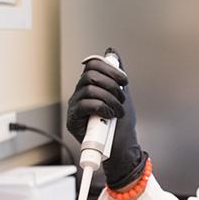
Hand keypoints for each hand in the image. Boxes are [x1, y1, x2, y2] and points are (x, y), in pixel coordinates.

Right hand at [66, 50, 148, 189]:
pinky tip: (110, 115)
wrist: (121, 147)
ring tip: (118, 111)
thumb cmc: (121, 124)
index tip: (124, 80)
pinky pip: (86, 105)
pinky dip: (103, 108)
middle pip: (91, 74)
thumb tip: (112, 52)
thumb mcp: (123, 94)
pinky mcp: (74, 120)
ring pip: (90, 89)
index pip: (93, 65)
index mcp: (91, 85)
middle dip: (112, 84)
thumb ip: (116, 74)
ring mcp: (76, 106)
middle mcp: (81, 93)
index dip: (110, 69)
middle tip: (122, 97)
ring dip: (110, 99)